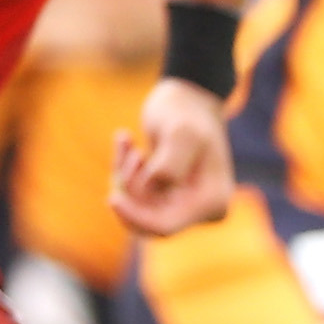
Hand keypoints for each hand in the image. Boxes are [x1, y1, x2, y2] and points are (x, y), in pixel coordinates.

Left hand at [107, 75, 232, 235]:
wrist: (189, 97)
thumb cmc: (186, 112)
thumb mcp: (180, 132)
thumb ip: (169, 165)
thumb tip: (156, 189)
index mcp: (212, 201)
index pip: (164, 226)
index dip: (134, 217)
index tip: (111, 198)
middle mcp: (202, 210)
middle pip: (147, 218)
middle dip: (129, 187)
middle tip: (133, 150)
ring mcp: (185, 204)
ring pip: (136, 207)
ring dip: (122, 174)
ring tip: (127, 139)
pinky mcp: (168, 196)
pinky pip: (133, 195)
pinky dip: (123, 169)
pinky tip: (126, 140)